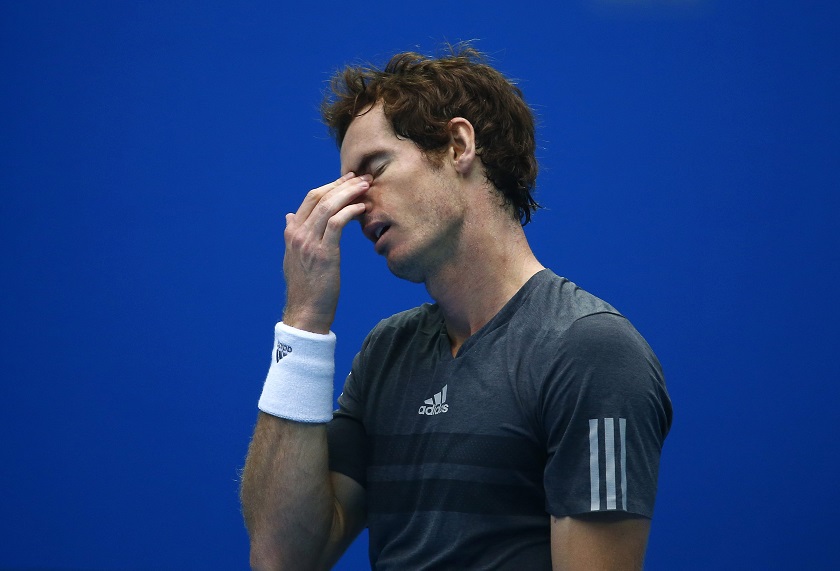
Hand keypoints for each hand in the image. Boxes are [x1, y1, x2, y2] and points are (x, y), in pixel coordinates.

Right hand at [281, 172, 371, 332]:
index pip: (311, 199)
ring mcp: (309, 243)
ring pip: (328, 206)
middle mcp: (297, 234)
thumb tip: (290, 216)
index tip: (347, 180)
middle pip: (319, 197)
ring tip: (366, 186)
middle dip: (342, 184)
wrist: (305, 312)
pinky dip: (350, 211)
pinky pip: (337, 223)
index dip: (330, 186)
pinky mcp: (323, 253)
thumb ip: (293, 235)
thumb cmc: (306, 288)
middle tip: (361, 177)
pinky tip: (362, 208)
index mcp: (292, 233)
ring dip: (349, 192)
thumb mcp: (294, 257)